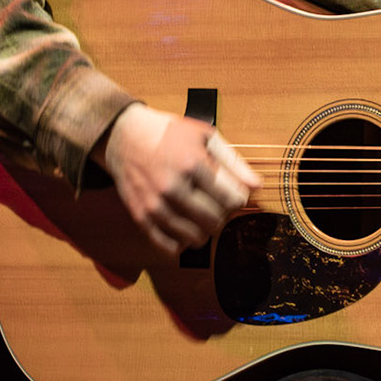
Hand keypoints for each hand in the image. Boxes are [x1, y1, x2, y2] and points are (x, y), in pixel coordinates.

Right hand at [94, 104, 261, 254]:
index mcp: (192, 163)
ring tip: (201, 214)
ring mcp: (154, 204)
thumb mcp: (205, 137)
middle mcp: (173, 187)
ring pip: (195, 237)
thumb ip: (234, 162)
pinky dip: (182, 243)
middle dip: (223, 214)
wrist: (123, 136)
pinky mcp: (140, 217)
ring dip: (204, 230)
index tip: (232, 192)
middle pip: (216, 220)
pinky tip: (185, 229)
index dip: (238, 199)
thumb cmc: (169, 134)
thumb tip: (257, 186)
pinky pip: (168, 246)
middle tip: (216, 203)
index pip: (233, 199)